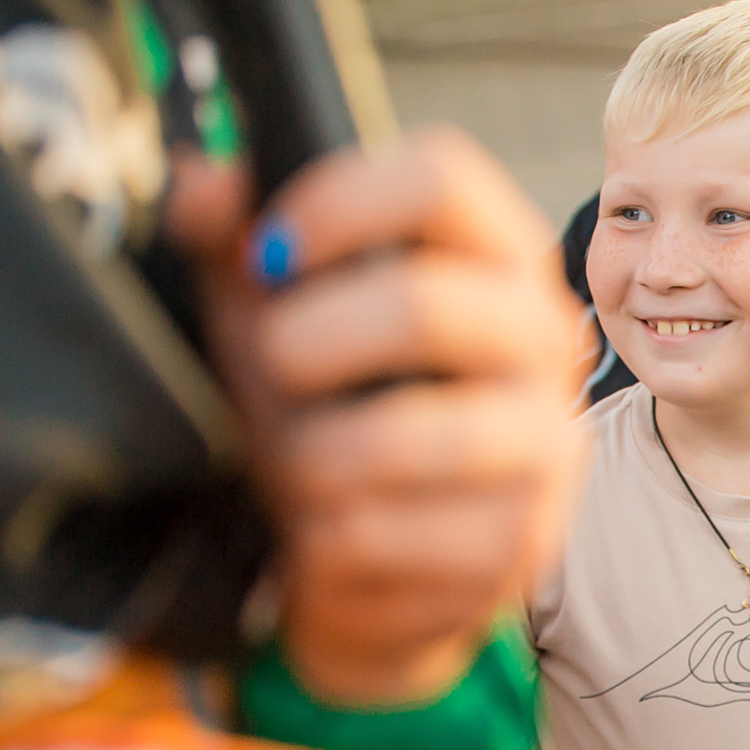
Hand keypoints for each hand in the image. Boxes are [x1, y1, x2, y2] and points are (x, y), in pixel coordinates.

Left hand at [166, 130, 581, 701]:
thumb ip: (231, 241)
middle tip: (274, 369)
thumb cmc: (333, 417)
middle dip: (308, 344)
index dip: (339, 202)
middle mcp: (545, 341)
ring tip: (304, 469)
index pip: (444, 180)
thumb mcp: (273, 316)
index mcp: (495, 260)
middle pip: (427, 306)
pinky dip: (327, 539)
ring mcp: (547, 444)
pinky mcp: (523, 542)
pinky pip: (382, 532)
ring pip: (400, 438)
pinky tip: (335, 534)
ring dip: (311, 459)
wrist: (378, 569)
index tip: (269, 255)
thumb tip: (203, 189)